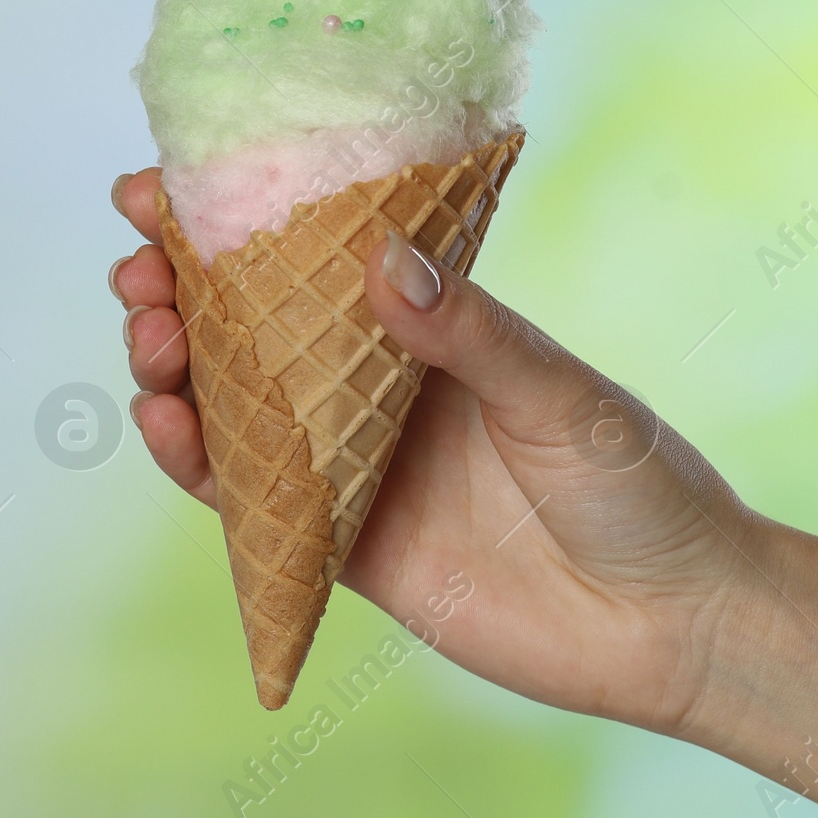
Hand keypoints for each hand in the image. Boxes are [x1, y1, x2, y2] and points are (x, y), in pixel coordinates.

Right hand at [108, 168, 761, 735]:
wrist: (675, 627)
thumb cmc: (641, 487)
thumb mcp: (560, 397)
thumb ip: (471, 336)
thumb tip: (382, 256)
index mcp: (432, 330)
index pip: (317, 260)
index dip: (236, 223)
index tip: (164, 190)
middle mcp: (381, 392)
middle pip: (253, 331)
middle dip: (183, 291)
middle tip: (141, 266)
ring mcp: (358, 469)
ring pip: (238, 410)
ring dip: (177, 369)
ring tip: (147, 335)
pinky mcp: (348, 551)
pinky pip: (256, 504)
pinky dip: (201, 464)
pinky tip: (166, 424)